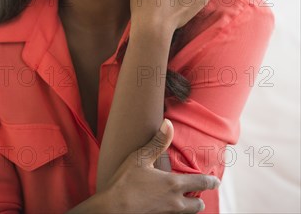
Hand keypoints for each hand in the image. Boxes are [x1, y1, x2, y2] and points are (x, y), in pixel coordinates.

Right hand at [103, 118, 219, 213]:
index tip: (216, 181)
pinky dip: (175, 213)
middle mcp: (175, 203)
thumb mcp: (141, 158)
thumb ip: (158, 142)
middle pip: (197, 206)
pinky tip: (165, 206)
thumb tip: (168, 124)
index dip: (210, 182)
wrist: (112, 210)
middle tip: (197, 194)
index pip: (200, 183)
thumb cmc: (125, 182)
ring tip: (183, 201)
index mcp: (173, 184)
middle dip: (199, 200)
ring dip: (188, 208)